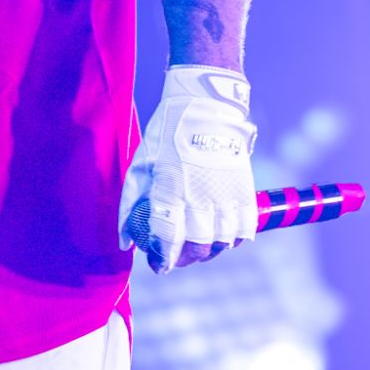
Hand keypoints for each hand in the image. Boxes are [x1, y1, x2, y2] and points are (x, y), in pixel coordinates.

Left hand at [119, 65, 256, 273]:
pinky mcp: (245, 191)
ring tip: (197, 245)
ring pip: (222, 243)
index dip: (162, 259)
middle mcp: (201, 197)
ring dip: (208, 251)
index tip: (158, 264)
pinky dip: (233, 239)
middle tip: (175, 255)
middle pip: (197, 248)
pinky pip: (244, 230)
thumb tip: (124, 241)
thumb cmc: (167, 134)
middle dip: (184, 258)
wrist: (206, 105)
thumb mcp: (140, 165)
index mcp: (171, 190)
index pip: (168, 240)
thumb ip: (130, 205)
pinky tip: (221, 235)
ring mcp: (226, 195)